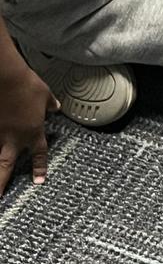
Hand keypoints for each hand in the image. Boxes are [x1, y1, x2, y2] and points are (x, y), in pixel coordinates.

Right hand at [0, 65, 58, 194]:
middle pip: (5, 166)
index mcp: (32, 131)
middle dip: (1, 184)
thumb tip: (57, 107)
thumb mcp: (44, 94)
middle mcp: (13, 138)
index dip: (39, 167)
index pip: (38, 153)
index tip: (39, 181)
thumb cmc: (27, 85)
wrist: (6, 79)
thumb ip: (50, 104)